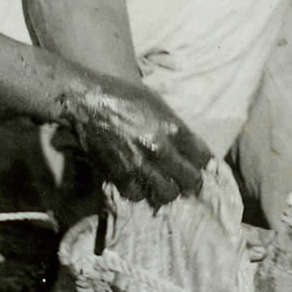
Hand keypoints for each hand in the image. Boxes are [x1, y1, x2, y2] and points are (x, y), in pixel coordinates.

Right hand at [51, 67, 214, 207]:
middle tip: (187, 180)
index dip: (203, 161)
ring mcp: (140, 165)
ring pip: (167, 194)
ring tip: (165, 184)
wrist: (89, 102)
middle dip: (191, 181)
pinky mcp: (119, 174)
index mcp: (173, 129)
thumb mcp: (159, 104)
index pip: (202, 158)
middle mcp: (160, 150)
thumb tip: (191, 147)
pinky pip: (138, 195)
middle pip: (189, 180)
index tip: (199, 163)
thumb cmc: (124, 96)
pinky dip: (142, 191)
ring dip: (168, 190)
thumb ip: (177, 127)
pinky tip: (141, 182)